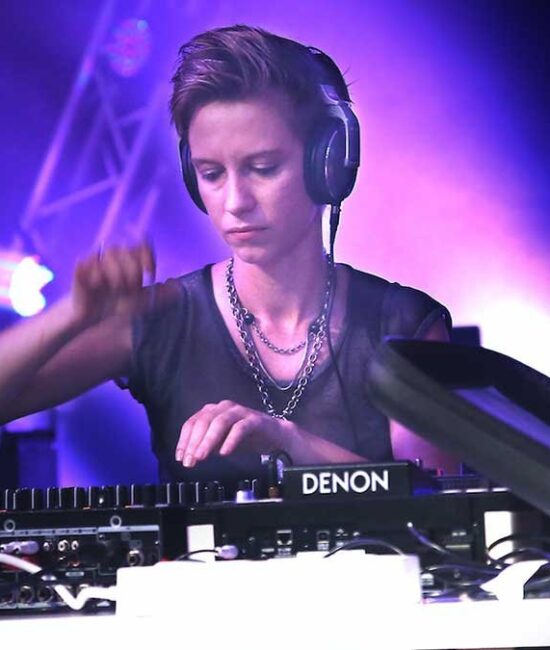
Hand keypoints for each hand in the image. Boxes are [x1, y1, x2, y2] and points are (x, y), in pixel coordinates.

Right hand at [71, 242, 155, 326]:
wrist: (95, 317)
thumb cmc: (119, 306)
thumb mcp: (143, 302)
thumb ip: (160, 295)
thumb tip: (178, 287)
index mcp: (130, 261)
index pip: (142, 247)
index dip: (147, 256)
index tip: (150, 272)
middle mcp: (114, 257)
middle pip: (127, 250)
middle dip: (132, 271)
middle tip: (131, 288)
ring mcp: (98, 260)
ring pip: (111, 253)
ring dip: (117, 274)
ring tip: (116, 289)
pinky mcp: (81, 268)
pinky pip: (91, 262)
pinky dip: (99, 275)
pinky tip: (100, 286)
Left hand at [175, 400, 294, 467]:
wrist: (274, 436)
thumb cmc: (245, 437)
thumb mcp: (219, 442)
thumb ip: (205, 445)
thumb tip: (190, 455)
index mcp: (213, 411)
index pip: (192, 423)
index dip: (184, 440)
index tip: (180, 458)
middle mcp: (224, 407)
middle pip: (203, 421)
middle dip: (194, 442)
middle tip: (190, 461)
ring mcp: (240, 412)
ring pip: (220, 422)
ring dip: (208, 441)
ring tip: (201, 457)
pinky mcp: (254, 420)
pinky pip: (240, 428)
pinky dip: (230, 440)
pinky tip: (224, 453)